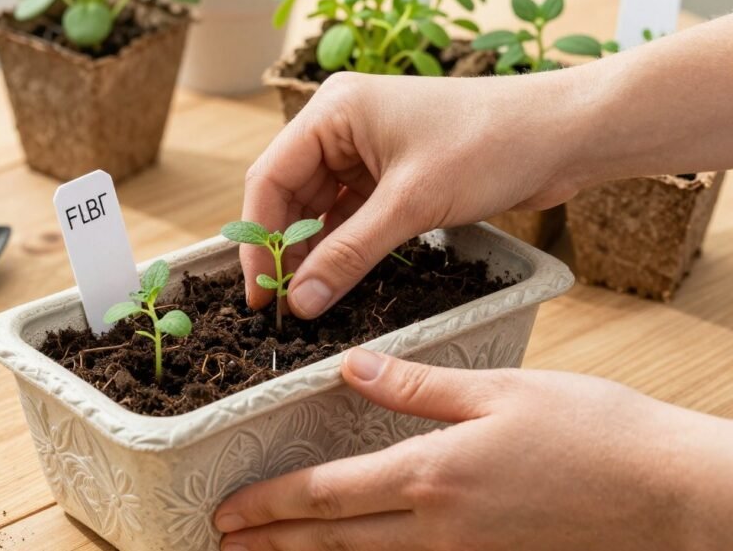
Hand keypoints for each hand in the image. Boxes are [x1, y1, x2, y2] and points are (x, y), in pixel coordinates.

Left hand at [214, 348, 732, 550]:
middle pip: (336, 538)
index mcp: (433, 475)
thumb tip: (352, 366)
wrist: (672, 496)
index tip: (229, 511)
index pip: (328, 494)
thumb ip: (418, 383)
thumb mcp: (501, 391)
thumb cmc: (596, 433)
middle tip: (226, 544)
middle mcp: (440, 528)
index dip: (272, 504)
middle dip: (275, 542)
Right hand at [240, 69, 585, 318]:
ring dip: (314, 253)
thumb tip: (301, 303)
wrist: (564, 134)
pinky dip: (343, 247)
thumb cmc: (491, 144)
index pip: (270, 178)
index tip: (260, 294)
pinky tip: (337, 281)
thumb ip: (349, 255)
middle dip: (286, 250)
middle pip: (290, 195)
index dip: (259, 240)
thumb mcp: (411, 205)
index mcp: (334, 110)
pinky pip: (350, 214)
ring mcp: (366, 149)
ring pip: (319, 209)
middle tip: (282, 307)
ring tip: (308, 302)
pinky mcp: (392, 172)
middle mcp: (342, 125)